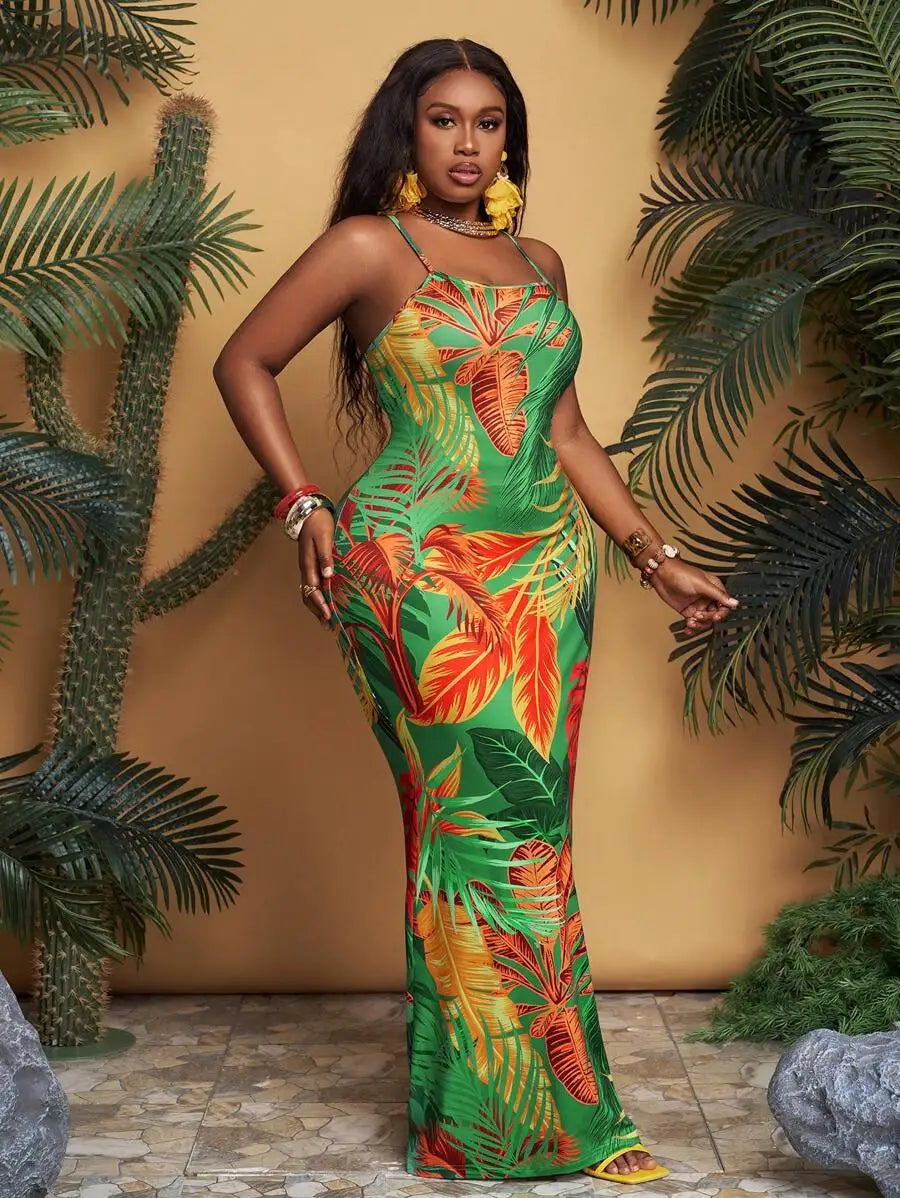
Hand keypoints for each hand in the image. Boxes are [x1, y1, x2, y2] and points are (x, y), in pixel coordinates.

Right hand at [298, 507, 334, 627]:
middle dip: (317, 610)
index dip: (320, 605)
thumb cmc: (319, 523)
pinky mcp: (310, 563)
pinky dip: (317, 596)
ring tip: (325, 618)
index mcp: (308, 564)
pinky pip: (311, 584)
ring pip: (308, 591)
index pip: (312, 590)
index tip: (329, 616)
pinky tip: (325, 599)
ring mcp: (306, 566)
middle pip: (307, 595)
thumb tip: (328, 576)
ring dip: (316, 605)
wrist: (308, 510)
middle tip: (328, 624)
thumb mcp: (324, 538)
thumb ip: (326, 557)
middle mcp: (305, 568)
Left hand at [645, 557, 738, 634]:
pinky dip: (692, 628)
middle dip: (707, 619)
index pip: (725, 605)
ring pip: (705, 621)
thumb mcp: (702, 584)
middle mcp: (708, 598)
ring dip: (699, 625)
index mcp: (714, 589)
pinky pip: (694, 623)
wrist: (662, 574)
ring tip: (690, 622)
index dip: (722, 613)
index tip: (715, 616)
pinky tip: (688, 629)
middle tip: (698, 616)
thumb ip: (718, 595)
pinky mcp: (688, 611)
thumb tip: (735, 603)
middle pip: (715, 616)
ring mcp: (698, 605)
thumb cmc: (681, 574)